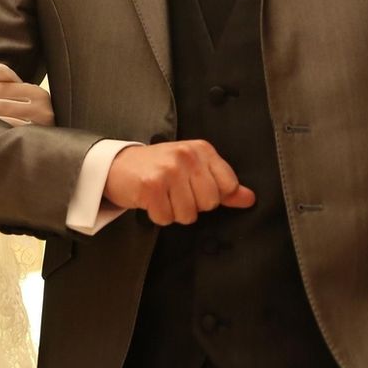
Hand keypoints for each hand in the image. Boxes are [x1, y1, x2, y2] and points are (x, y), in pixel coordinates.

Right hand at [103, 141, 254, 225]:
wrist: (118, 165)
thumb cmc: (159, 168)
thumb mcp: (194, 169)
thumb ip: (223, 184)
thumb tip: (249, 199)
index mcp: (202, 149)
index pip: (228, 187)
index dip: (212, 195)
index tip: (194, 187)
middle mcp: (187, 156)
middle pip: (209, 204)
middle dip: (192, 205)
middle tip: (174, 192)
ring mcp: (168, 170)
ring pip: (188, 214)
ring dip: (173, 212)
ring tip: (162, 196)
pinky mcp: (151, 186)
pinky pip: (166, 218)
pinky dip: (157, 215)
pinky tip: (150, 201)